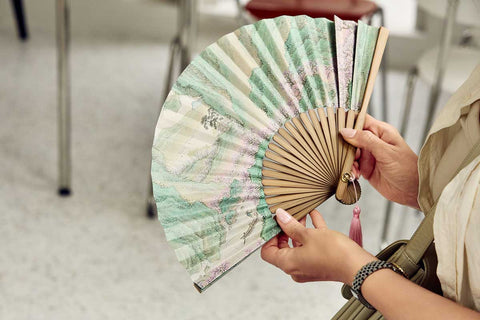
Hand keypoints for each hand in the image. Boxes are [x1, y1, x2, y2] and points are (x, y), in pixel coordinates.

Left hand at [261, 208, 376, 285]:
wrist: (358, 266)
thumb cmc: (334, 253)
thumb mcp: (309, 235)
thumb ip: (291, 225)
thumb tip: (279, 216)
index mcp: (288, 263)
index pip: (268, 252)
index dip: (268, 236)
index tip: (273, 222)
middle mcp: (296, 268)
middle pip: (282, 247)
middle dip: (284, 229)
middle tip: (286, 215)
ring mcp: (308, 266)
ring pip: (298, 245)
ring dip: (298, 228)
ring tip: (300, 212)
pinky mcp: (320, 262)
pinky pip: (311, 245)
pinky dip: (311, 232)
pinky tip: (313, 215)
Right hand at [340, 115, 419, 208]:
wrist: (413, 191)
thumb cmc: (407, 169)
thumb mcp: (386, 152)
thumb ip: (366, 140)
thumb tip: (346, 131)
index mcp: (380, 132)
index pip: (360, 120)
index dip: (347, 121)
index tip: (335, 126)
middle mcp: (373, 142)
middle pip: (351, 137)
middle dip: (345, 146)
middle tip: (344, 154)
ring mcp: (369, 155)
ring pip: (350, 153)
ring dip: (348, 161)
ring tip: (353, 170)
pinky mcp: (366, 168)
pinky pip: (352, 165)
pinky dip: (350, 170)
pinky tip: (355, 175)